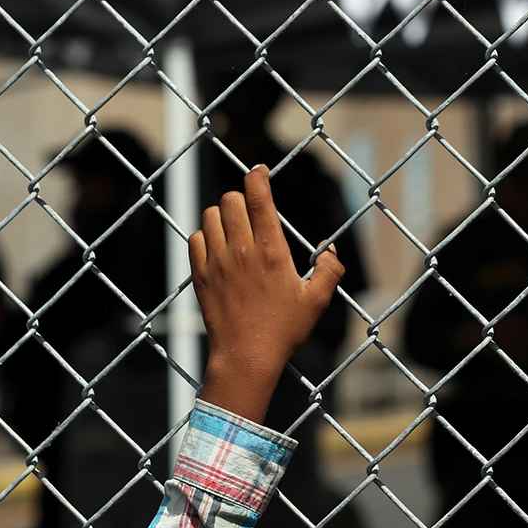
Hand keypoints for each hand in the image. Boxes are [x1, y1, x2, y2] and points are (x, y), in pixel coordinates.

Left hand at [188, 165, 344, 422]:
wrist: (245, 357)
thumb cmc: (284, 330)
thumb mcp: (317, 301)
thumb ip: (329, 271)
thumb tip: (331, 251)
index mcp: (271, 251)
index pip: (259, 198)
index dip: (258, 177)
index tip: (259, 170)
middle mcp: (242, 251)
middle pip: (231, 200)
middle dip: (241, 198)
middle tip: (251, 210)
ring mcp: (217, 262)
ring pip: (211, 216)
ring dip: (223, 215)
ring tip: (234, 227)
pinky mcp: (200, 275)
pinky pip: (195, 238)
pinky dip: (206, 235)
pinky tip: (218, 246)